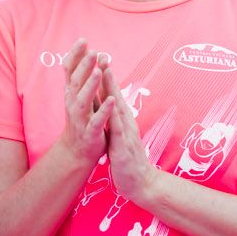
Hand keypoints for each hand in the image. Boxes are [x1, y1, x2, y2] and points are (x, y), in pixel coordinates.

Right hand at [53, 37, 111, 163]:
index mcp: (72, 94)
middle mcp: (73, 104)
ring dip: (91, 86)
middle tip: (93, 51)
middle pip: (76, 82)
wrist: (77, 151)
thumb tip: (85, 53)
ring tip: (99, 71)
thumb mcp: (78, 96)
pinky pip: (97, 121)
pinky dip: (104, 111)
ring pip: (83, 101)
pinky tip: (111, 101)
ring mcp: (81, 119)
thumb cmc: (82, 119)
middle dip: (84, 66)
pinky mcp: (91, 132)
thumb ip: (81, 76)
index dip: (76, 56)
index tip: (83, 40)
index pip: (70, 71)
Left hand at [100, 66, 158, 206]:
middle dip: (108, 73)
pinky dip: (115, 114)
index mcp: (121, 119)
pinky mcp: (124, 145)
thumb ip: (114, 119)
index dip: (104, 76)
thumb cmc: (127, 159)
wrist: (140, 182)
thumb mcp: (118, 135)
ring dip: (113, 87)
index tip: (96, 57)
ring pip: (118, 106)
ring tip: (106, 69)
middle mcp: (126, 121)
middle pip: (115, 94)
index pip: (111, 94)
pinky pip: (119, 128)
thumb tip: (107, 105)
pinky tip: (112, 104)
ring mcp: (126, 132)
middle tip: (101, 52)